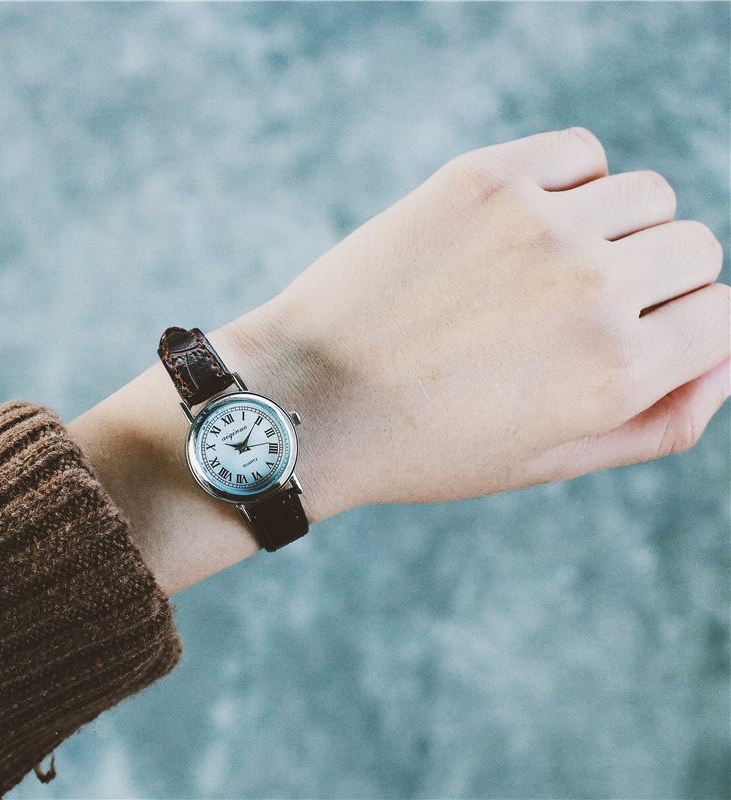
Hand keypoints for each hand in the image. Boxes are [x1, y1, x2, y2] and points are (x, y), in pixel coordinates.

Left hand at [69, 127, 728, 594]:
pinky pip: (579, 153)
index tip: (636, 337)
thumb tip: (724, 361)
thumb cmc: (429, 444)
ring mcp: (539, 223)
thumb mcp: (550, 462)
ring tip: (549, 269)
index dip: (685, 330)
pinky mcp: (482, 179)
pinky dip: (571, 184)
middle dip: (655, 283)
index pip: (723, 317)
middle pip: (693, 249)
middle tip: (581, 311)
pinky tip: (524, 224)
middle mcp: (594, 289)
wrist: (312, 399)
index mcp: (619, 372)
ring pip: (646, 196)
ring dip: (618, 230)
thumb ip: (659, 422)